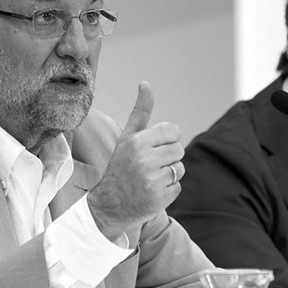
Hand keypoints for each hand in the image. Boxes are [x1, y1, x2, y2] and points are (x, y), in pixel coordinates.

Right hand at [88, 81, 184, 240]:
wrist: (108, 205)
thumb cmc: (121, 166)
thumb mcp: (127, 136)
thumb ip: (140, 111)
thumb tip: (145, 82)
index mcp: (137, 142)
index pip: (174, 131)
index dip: (166, 139)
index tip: (153, 147)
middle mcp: (143, 161)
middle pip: (178, 150)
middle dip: (168, 157)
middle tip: (149, 165)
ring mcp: (151, 181)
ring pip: (179, 168)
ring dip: (169, 174)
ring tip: (150, 178)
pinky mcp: (158, 200)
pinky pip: (178, 187)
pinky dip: (168, 190)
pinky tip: (152, 191)